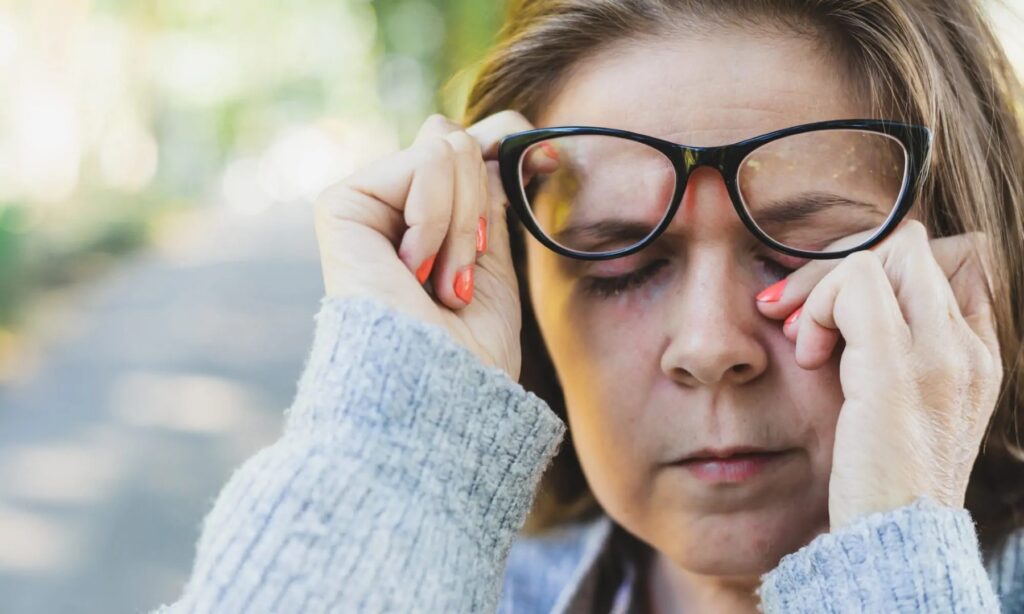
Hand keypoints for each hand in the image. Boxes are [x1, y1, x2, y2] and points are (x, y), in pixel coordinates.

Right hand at [313, 111, 542, 379]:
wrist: (438, 393)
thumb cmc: (470, 351)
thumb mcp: (494, 261)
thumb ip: (489, 197)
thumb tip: (509, 135)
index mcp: (423, 221)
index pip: (468, 146)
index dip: (509, 142)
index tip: (550, 160)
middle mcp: (390, 208)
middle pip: (458, 140)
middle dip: (482, 209)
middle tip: (463, 277)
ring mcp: (365, 204)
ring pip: (448, 147)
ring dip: (463, 226)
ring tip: (442, 283)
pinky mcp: (342, 204)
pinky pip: (425, 163)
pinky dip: (439, 221)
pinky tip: (413, 270)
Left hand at [755, 219, 1003, 529]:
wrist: (893, 542)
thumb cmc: (879, 476)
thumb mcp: (892, 401)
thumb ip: (884, 347)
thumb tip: (840, 298)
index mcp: (975, 354)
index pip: (954, 257)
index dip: (887, 265)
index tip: (839, 307)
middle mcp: (968, 348)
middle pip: (914, 247)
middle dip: (843, 266)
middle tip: (799, 315)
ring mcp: (939, 357)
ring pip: (886, 255)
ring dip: (827, 286)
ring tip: (804, 339)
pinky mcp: (896, 372)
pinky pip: (858, 285)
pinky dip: (821, 305)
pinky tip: (808, 353)